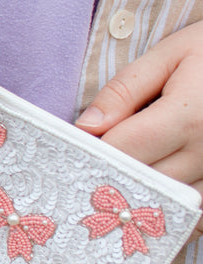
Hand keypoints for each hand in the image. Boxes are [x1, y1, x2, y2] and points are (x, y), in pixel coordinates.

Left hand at [77, 20, 202, 196]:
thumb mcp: (169, 55)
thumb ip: (124, 91)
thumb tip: (85, 127)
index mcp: (188, 118)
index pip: (121, 150)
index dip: (91, 150)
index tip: (73, 144)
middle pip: (140, 181)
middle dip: (109, 172)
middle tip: (89, 161)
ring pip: (167, 202)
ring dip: (139, 190)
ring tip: (122, 169)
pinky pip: (197, 208)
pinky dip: (170, 202)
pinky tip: (155, 183)